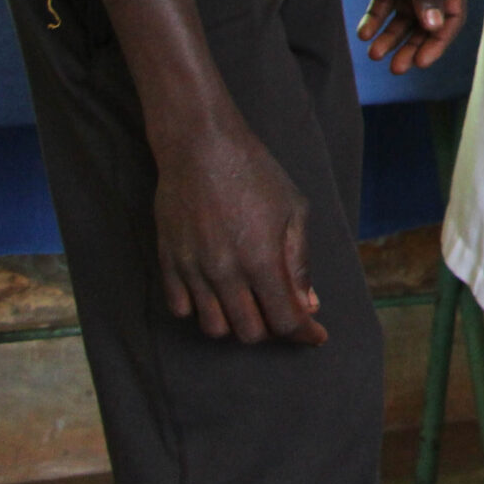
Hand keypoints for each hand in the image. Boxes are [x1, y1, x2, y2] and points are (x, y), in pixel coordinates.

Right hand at [153, 117, 327, 344]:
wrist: (201, 148)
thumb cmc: (256, 174)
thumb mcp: (294, 211)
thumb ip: (300, 262)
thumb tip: (307, 304)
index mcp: (262, 259)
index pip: (284, 320)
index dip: (303, 333)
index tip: (315, 335)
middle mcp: (225, 272)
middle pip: (249, 333)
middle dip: (271, 329)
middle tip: (281, 311)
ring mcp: (193, 269)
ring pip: (213, 328)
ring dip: (236, 325)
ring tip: (250, 304)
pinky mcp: (168, 262)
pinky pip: (181, 309)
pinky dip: (201, 311)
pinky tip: (216, 294)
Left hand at [355, 0, 467, 73]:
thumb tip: (432, 25)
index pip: (450, 17)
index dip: (437, 41)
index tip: (421, 61)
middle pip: (425, 23)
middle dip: (411, 46)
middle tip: (396, 68)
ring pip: (403, 17)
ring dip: (390, 37)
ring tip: (374, 55)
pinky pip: (383, 4)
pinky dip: (374, 20)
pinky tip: (364, 34)